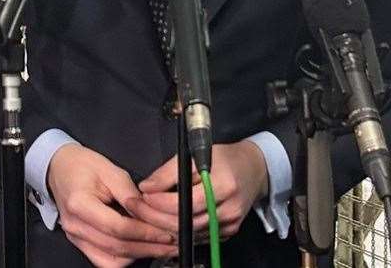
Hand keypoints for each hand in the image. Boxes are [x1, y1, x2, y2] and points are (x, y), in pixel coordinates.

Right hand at [47, 144, 176, 266]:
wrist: (60, 167)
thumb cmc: (82, 165)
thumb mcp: (110, 170)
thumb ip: (130, 193)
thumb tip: (149, 211)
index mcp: (80, 204)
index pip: (117, 227)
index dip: (144, 232)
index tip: (164, 232)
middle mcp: (75, 225)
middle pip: (116, 247)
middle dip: (147, 247)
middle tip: (170, 243)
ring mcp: (75, 237)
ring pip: (110, 259)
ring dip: (138, 255)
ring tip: (159, 247)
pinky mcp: (80, 242)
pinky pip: (102, 260)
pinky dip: (123, 258)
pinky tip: (139, 249)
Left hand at [127, 141, 268, 239]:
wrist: (254, 169)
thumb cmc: (224, 158)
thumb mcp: (196, 154)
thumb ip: (170, 171)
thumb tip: (146, 187)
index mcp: (224, 184)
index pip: (186, 202)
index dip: (160, 202)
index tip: (143, 195)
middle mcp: (229, 208)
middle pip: (186, 222)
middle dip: (155, 217)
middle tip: (137, 207)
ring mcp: (230, 224)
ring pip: (190, 233)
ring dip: (164, 225)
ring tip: (146, 214)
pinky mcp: (228, 232)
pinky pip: (199, 236)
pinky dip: (180, 230)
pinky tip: (165, 222)